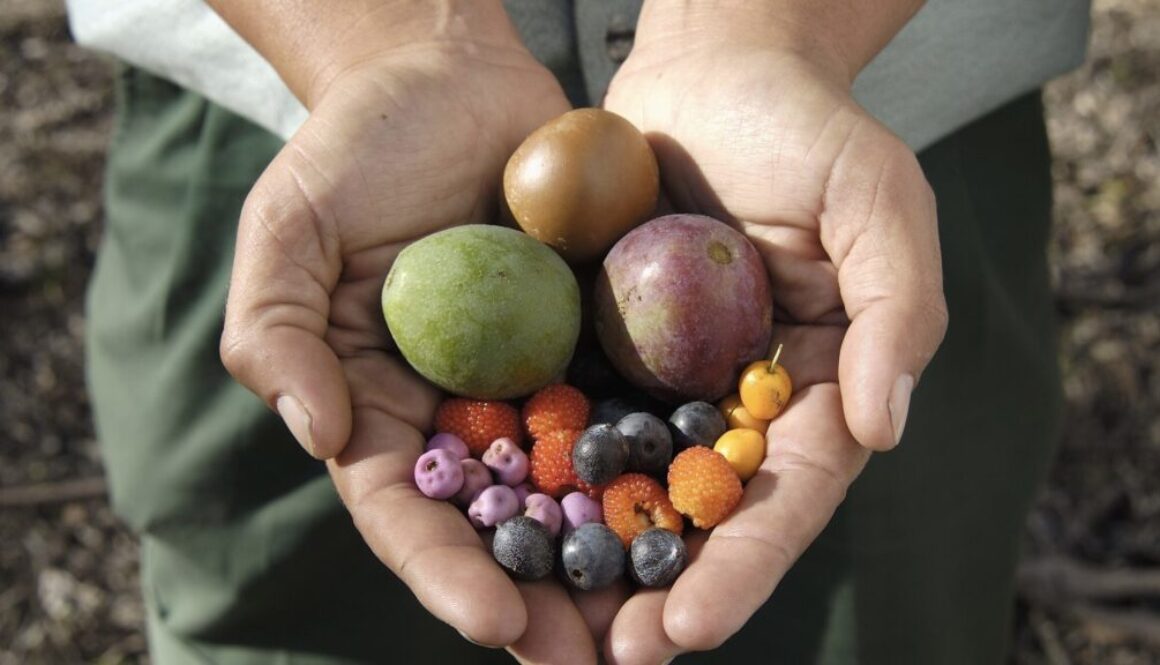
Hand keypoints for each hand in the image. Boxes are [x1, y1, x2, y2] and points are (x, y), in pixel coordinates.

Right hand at [217, 32, 620, 659]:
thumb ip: (278, 330)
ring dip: (611, 564)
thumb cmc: (356, 146)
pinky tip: (702, 518)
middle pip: (497, 527)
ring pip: (574, 493)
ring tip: (658, 626)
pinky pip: (630, 414)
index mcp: (378, 406)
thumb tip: (318, 434)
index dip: (446, 573)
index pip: (405, 511)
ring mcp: (531, 382)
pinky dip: (659, 471)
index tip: (498, 625)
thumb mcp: (289, 227)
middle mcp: (458, 412)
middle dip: (542, 603)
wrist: (450, 74)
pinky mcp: (593, 344)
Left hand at [600, 13, 946, 662]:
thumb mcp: (878, 199)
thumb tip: (883, 429)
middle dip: (660, 591)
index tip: (691, 627)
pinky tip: (501, 525)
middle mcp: (741, 401)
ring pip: (630, 486)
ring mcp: (668, 380)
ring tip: (543, 624)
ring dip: (591, 558)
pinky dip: (543, 475)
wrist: (711, 68)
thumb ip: (898, 310)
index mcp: (819, 387)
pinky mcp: (604, 347)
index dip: (746, 566)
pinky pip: (572, 418)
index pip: (789, 495)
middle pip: (703, 515)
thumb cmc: (806, 126)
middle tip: (607, 658)